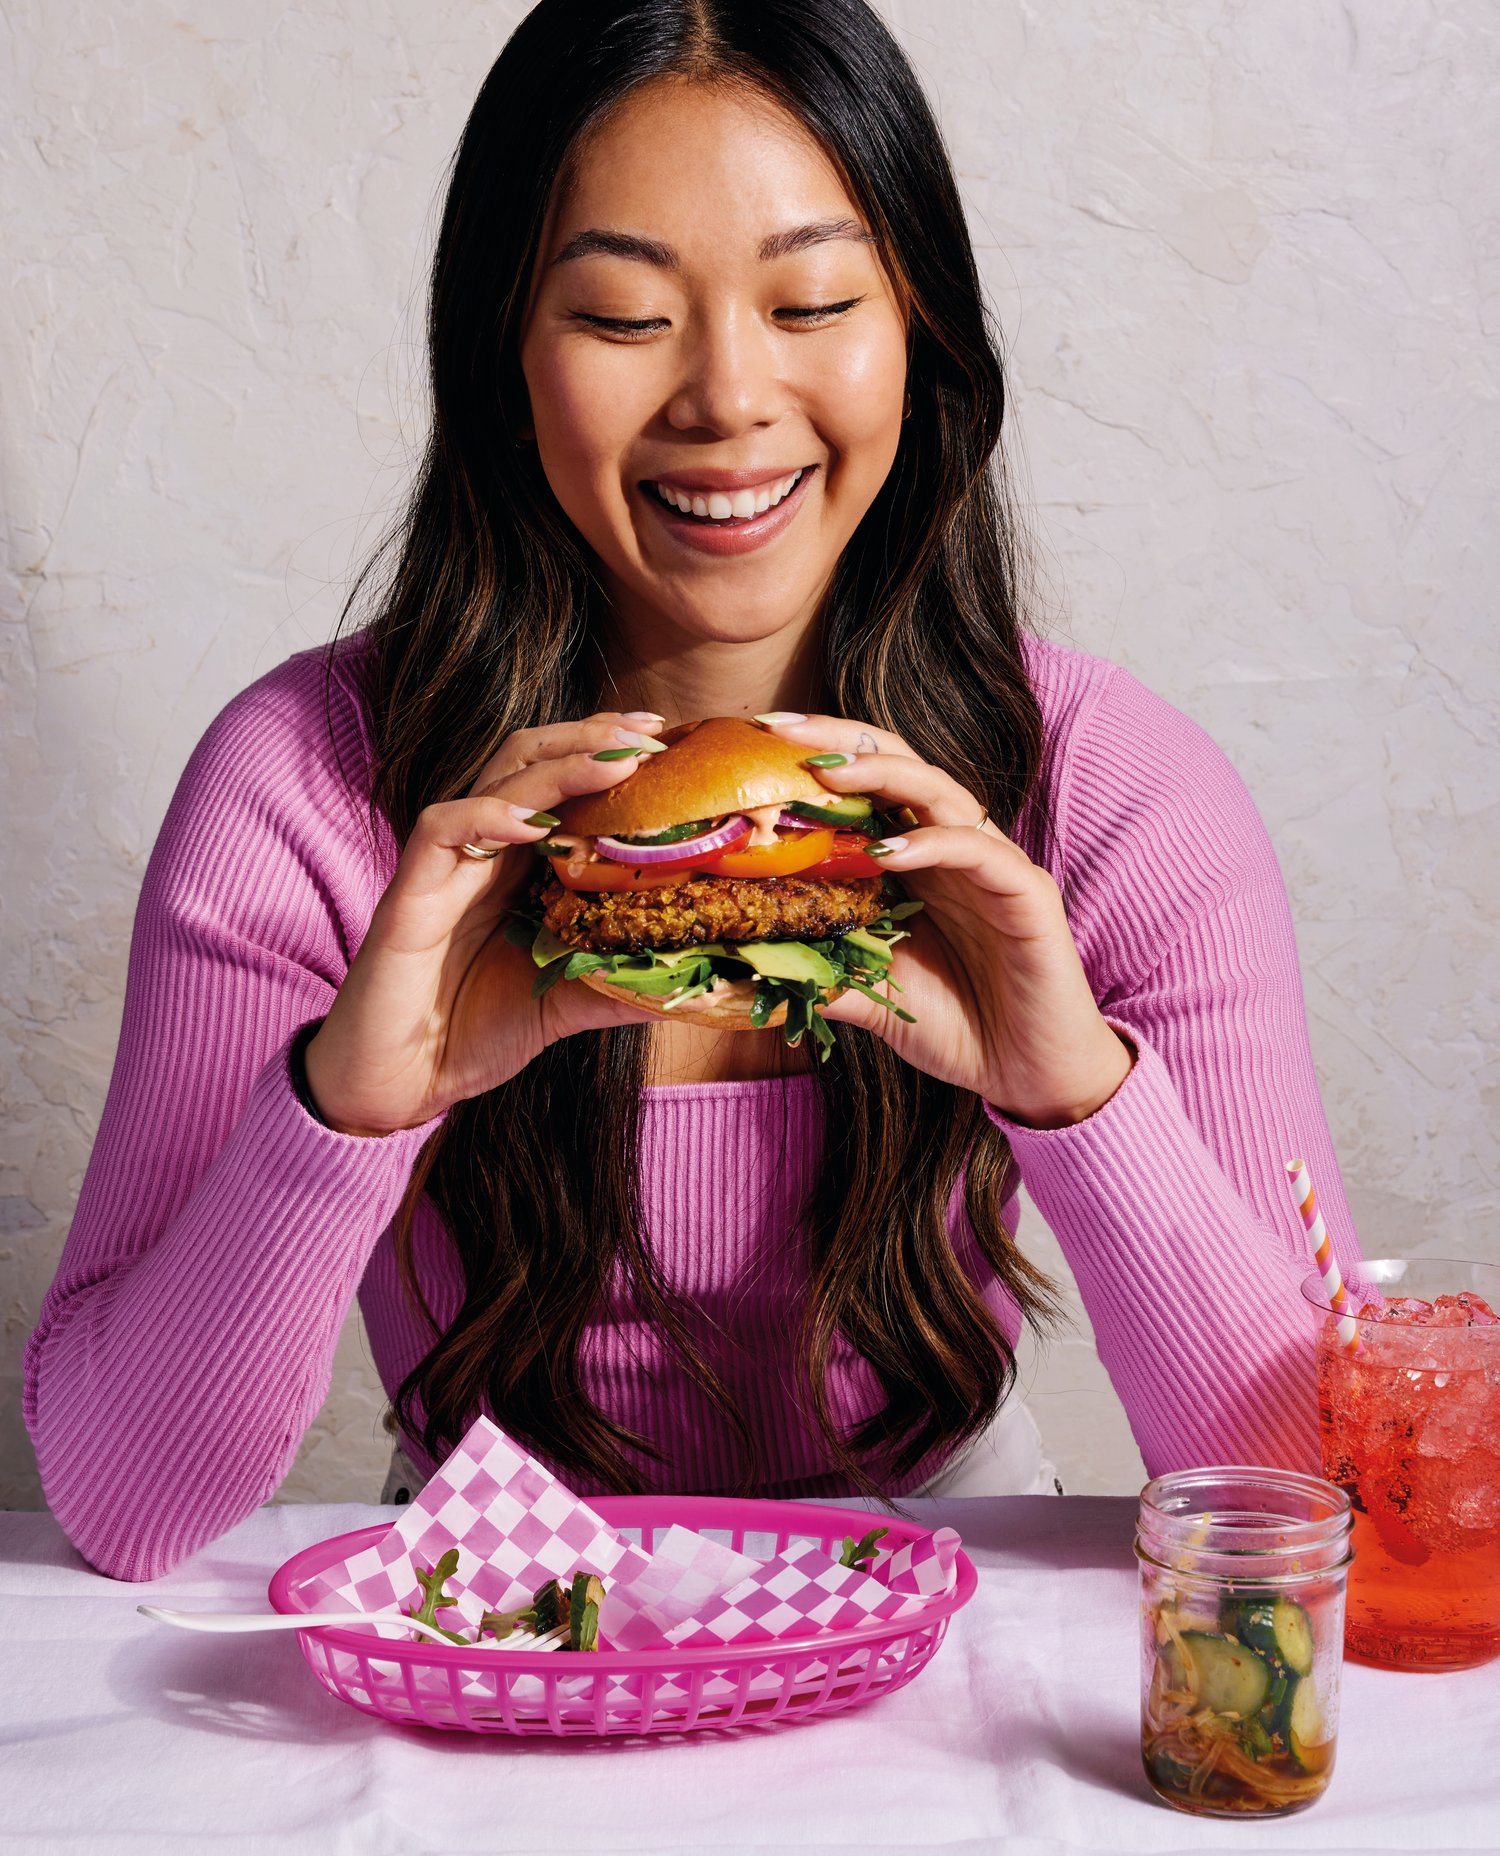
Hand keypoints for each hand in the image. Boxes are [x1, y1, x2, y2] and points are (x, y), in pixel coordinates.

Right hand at [303, 713, 669, 1135]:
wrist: (396, 1083)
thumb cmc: (470, 1034)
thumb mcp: (564, 1007)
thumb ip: (618, 986)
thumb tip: (696, 986)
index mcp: (516, 865)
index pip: (561, 781)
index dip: (609, 753)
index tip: (669, 740)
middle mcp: (482, 851)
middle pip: (531, 759)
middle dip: (592, 738)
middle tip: (652, 732)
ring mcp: (445, 867)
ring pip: (495, 781)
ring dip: (558, 763)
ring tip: (618, 759)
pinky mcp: (409, 895)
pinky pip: (440, 830)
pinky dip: (486, 816)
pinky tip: (532, 821)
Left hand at [757, 714, 1134, 1126]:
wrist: (1031, 1073)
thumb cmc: (957, 1027)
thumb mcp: (871, 997)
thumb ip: (820, 974)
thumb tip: (741, 974)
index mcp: (917, 860)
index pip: (867, 785)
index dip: (818, 757)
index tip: (758, 744)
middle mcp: (954, 847)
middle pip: (899, 765)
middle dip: (839, 740)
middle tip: (779, 730)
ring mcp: (993, 865)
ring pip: (940, 792)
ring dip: (882, 775)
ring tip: (826, 774)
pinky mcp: (1028, 894)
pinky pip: (979, 852)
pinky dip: (933, 844)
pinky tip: (889, 852)